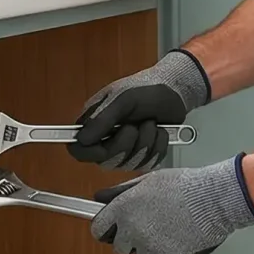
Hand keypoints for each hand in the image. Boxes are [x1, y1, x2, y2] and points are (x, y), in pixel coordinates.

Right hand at [70, 49, 211, 170]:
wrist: (175, 91)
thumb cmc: (146, 89)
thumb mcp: (123, 98)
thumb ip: (102, 119)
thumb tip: (81, 140)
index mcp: (94, 123)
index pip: (78, 148)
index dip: (88, 153)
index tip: (103, 149)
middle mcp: (107, 139)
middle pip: (105, 161)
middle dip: (125, 145)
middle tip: (135, 126)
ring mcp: (127, 149)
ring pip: (129, 164)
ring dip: (145, 143)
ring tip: (151, 123)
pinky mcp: (145, 155)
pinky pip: (148, 164)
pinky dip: (158, 147)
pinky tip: (160, 132)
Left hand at [89, 157, 253, 253]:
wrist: (213, 200)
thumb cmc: (185, 186)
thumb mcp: (149, 180)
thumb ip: (122, 191)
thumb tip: (101, 197)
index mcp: (123, 208)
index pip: (98, 229)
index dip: (106, 229)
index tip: (111, 230)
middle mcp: (131, 230)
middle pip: (119, 247)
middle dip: (129, 240)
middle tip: (148, 229)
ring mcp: (148, 247)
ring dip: (150, 248)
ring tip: (170, 230)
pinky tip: (179, 238)